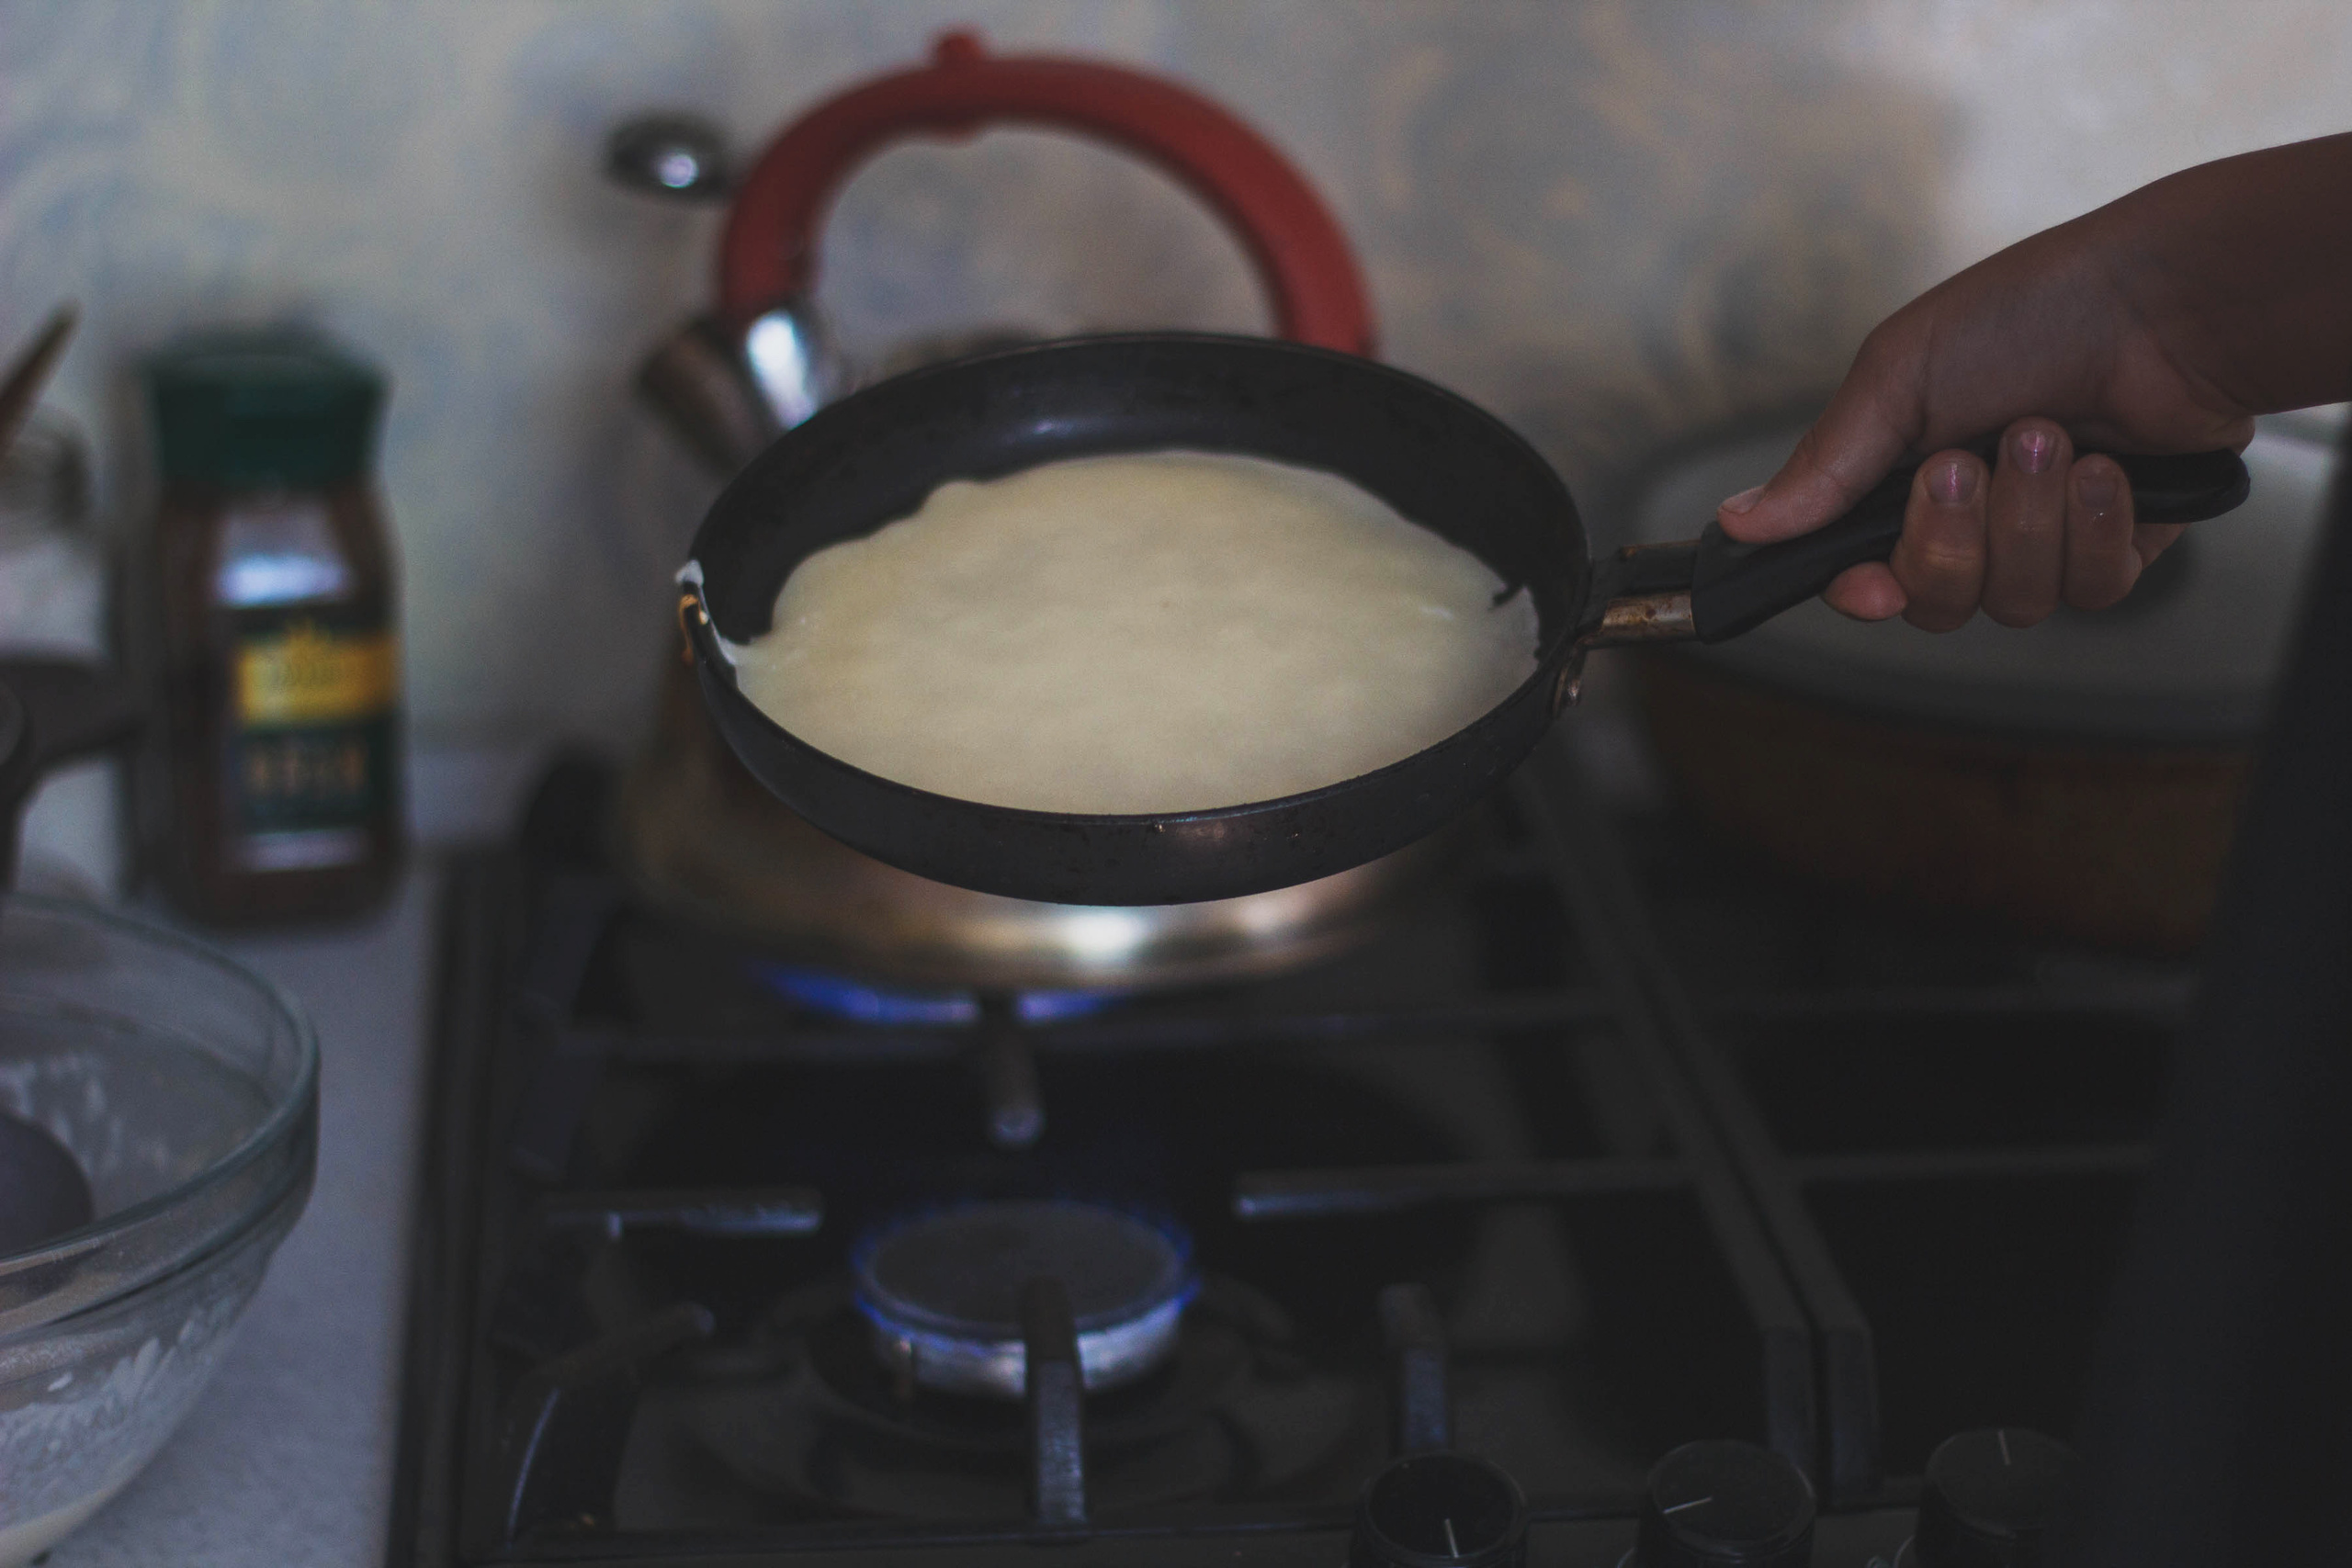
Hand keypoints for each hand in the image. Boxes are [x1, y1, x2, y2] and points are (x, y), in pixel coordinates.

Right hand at [1709, 149, 2326, 629]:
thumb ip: (1823, 465)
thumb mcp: (1899, 375)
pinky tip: (2107, 468)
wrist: (2165, 301)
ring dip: (2029, 517)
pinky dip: (2093, 527)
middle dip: (1951, 537)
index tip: (1872, 581)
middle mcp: (1975, 518)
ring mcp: (2046, 538)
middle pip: (1935, 601)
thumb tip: (1739, 520)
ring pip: (2014, 600)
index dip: (1866, 590)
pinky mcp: (2119, 548)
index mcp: (1906, 477)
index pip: (1865, 574)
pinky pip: (2091, 591)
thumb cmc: (2034, 312)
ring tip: (2051, 438)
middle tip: (1966, 461)